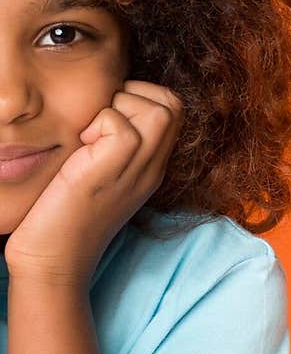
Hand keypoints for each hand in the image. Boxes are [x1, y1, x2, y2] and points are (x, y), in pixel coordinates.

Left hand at [3, 80, 184, 287]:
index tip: (108, 115)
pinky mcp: (114, 171)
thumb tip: (103, 103)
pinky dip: (100, 123)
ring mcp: (138, 171)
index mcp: (150, 165)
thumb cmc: (62, 215)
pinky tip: (81, 147)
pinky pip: (123, 126)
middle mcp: (151, 167)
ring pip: (160, 110)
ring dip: (121, 106)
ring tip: (92, 134)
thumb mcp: (98, 172)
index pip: (172, 108)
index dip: (142, 96)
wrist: (53, 259)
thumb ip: (110, 143)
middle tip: (101, 120)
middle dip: (136, 94)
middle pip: (173, 104)